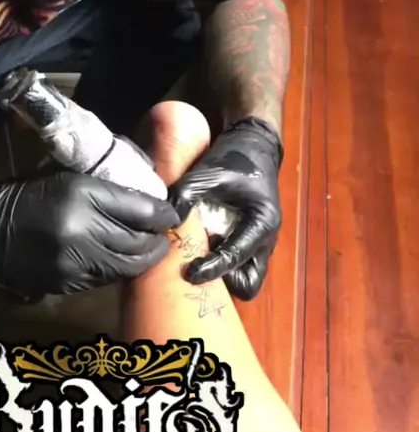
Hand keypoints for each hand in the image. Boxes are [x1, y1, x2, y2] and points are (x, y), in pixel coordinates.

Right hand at [0, 172, 178, 300]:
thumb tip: (150, 191)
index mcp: (82, 194)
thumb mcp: (71, 176)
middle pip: (139, 241)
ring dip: (144, 258)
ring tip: (151, 248)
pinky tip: (124, 260)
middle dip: (158, 239)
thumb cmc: (32, 192)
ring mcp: (74, 261)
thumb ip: (110, 185)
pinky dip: (121, 269)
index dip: (164, 213)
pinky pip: (107, 278)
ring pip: (128, 265)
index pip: (141, 208)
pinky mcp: (67, 283)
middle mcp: (82, 229)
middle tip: (165, 234)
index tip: (172, 213)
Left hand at [169, 117, 282, 300]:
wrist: (254, 148)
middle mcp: (267, 240)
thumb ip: (185, 195)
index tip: (189, 272)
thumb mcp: (208, 173)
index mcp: (261, 222)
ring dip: (225, 278)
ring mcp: (262, 244)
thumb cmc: (234, 160)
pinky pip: (242, 268)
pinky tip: (204, 250)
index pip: (236, 256)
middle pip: (249, 282)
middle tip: (199, 265)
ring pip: (248, 279)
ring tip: (202, 259)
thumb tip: (165, 222)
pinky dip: (225, 267)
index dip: (212, 268)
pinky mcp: (253, 243)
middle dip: (224, 282)